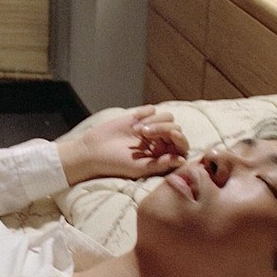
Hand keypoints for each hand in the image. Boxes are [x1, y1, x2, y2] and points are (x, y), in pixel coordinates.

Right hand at [58, 105, 188, 183]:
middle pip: (175, 128)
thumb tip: (183, 160)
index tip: (172, 134)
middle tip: (144, 133)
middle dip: (163, 128)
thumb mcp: (140, 167)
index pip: (181, 145)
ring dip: (154, 121)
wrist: (93, 151)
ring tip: (137, 130)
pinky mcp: (139, 117)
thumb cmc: (116, 164)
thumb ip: (161, 164)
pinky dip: (144, 114)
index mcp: (162, 156)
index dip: (180, 139)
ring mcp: (150, 128)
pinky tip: (132, 123)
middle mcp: (159, 142)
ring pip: (167, 117)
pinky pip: (151, 109)